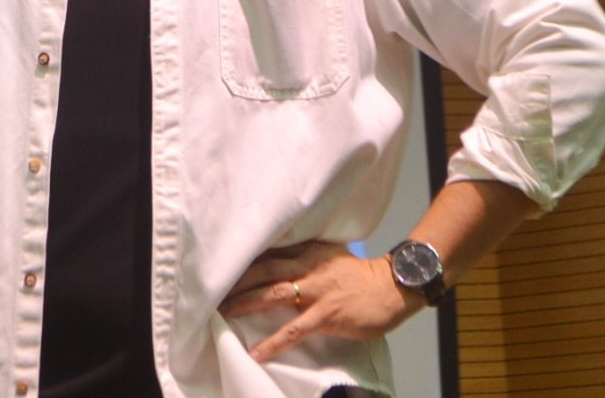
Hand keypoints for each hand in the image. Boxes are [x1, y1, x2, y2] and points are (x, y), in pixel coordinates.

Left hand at [218, 240, 420, 363]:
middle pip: (261, 270)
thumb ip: (304, 256)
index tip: (220, 267)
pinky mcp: (325, 314)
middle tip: (212, 292)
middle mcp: (306, 266)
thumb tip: (279, 261)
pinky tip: (258, 352)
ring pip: (271, 294)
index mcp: (306, 251)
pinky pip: (293, 330)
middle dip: (235, 281)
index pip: (267, 253)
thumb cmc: (361, 275)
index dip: (242, 262)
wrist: (392, 288)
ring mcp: (315, 290)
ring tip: (223, 314)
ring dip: (245, 304)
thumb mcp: (330, 255)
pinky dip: (273, 342)